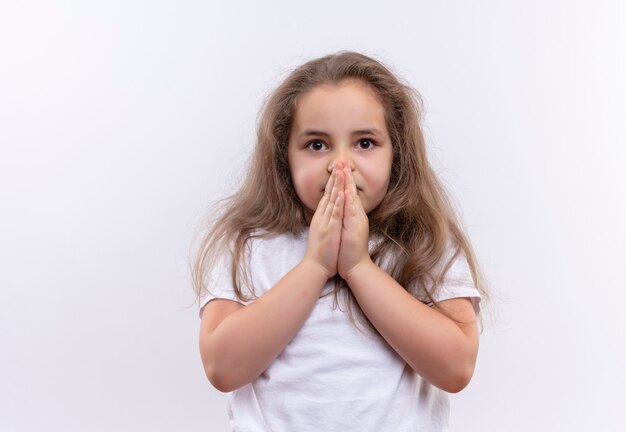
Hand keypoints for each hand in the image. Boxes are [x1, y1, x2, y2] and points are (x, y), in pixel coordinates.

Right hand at [303, 163, 344, 278]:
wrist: (316, 266)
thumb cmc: (322, 251)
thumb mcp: (323, 231)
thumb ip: (326, 220)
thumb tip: (328, 212)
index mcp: (322, 216)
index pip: (328, 194)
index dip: (333, 181)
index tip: (338, 169)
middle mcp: (322, 216)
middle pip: (329, 193)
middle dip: (335, 177)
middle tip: (340, 162)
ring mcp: (325, 222)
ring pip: (332, 199)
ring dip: (337, 184)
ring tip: (341, 171)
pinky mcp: (329, 229)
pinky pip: (334, 214)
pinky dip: (338, 202)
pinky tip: (342, 192)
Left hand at [337, 164, 370, 279]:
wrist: (356, 266)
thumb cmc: (350, 250)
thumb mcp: (347, 230)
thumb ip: (346, 218)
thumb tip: (342, 209)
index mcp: (353, 215)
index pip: (349, 194)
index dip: (345, 181)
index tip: (341, 168)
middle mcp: (356, 215)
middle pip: (352, 192)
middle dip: (347, 176)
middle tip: (343, 161)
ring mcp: (356, 221)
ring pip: (352, 198)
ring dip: (348, 183)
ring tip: (344, 169)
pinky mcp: (354, 228)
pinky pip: (351, 212)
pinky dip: (348, 201)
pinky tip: (346, 191)